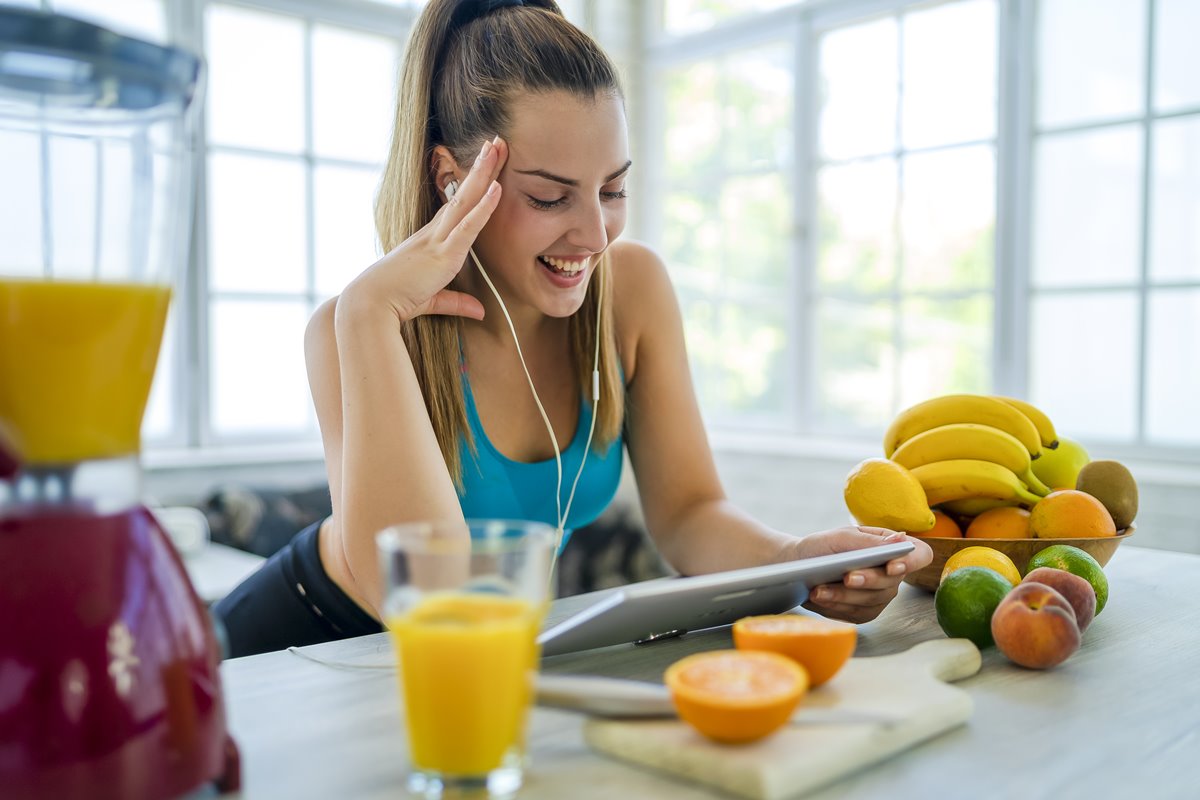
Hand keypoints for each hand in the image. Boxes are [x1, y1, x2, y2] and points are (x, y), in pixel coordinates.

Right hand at [340, 136, 508, 322]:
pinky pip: (467, 226)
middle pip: (463, 194)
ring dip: (483, 173)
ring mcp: (438, 241)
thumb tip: (479, 311)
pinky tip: (497, 188)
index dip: (472, 186)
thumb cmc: (394, 301)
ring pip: (466, 200)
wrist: (370, 304)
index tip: (485, 164)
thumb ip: (456, 302)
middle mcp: (434, 234)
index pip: (457, 206)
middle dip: (481, 167)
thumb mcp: (431, 300)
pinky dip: (483, 207)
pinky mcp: (443, 255)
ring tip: (497, 146)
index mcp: (431, 241)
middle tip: (496, 141)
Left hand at [784, 526, 932, 623]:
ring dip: (843, 596)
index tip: (892, 566)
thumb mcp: (840, 537)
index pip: (919, 555)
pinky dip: (835, 606)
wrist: (798, 566)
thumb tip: (901, 540)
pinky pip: (854, 614)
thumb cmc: (822, 547)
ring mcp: (878, 596)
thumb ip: (868, 542)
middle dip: (867, 581)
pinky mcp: (863, 613)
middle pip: (890, 583)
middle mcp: (890, 575)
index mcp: (889, 548)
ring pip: (870, 601)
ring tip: (818, 590)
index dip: (911, 562)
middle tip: (847, 577)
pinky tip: (818, 599)